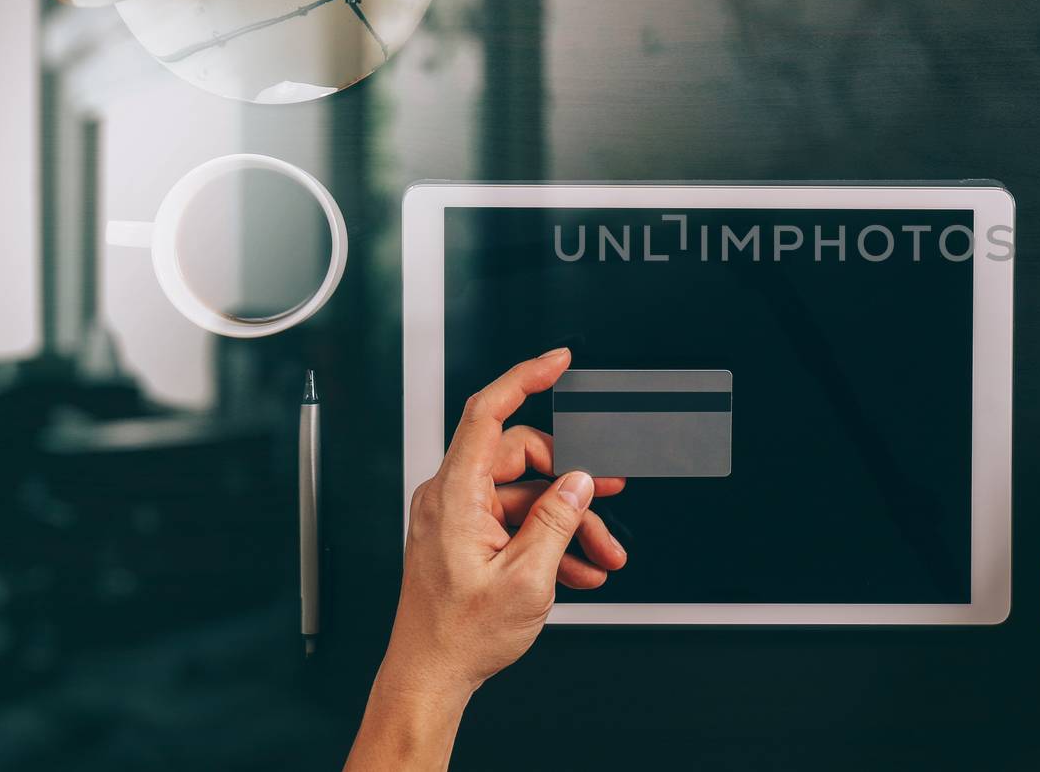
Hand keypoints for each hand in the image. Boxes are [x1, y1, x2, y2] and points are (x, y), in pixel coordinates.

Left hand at [346, 348, 627, 770]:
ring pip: (528, 495)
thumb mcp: (527, 579)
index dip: (524, 378)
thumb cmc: (457, 637)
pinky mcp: (467, 535)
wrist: (430, 677)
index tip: (556, 363)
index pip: (487, 413)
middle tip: (608, 498)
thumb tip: (579, 483)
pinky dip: (549, 540)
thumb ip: (556, 521)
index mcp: (455, 495)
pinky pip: (516, 521)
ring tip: (603, 555)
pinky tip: (580, 568)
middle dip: (572, 483)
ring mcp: (458, 516)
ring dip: (568, 523)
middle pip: (523, 458)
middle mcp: (452, 497)